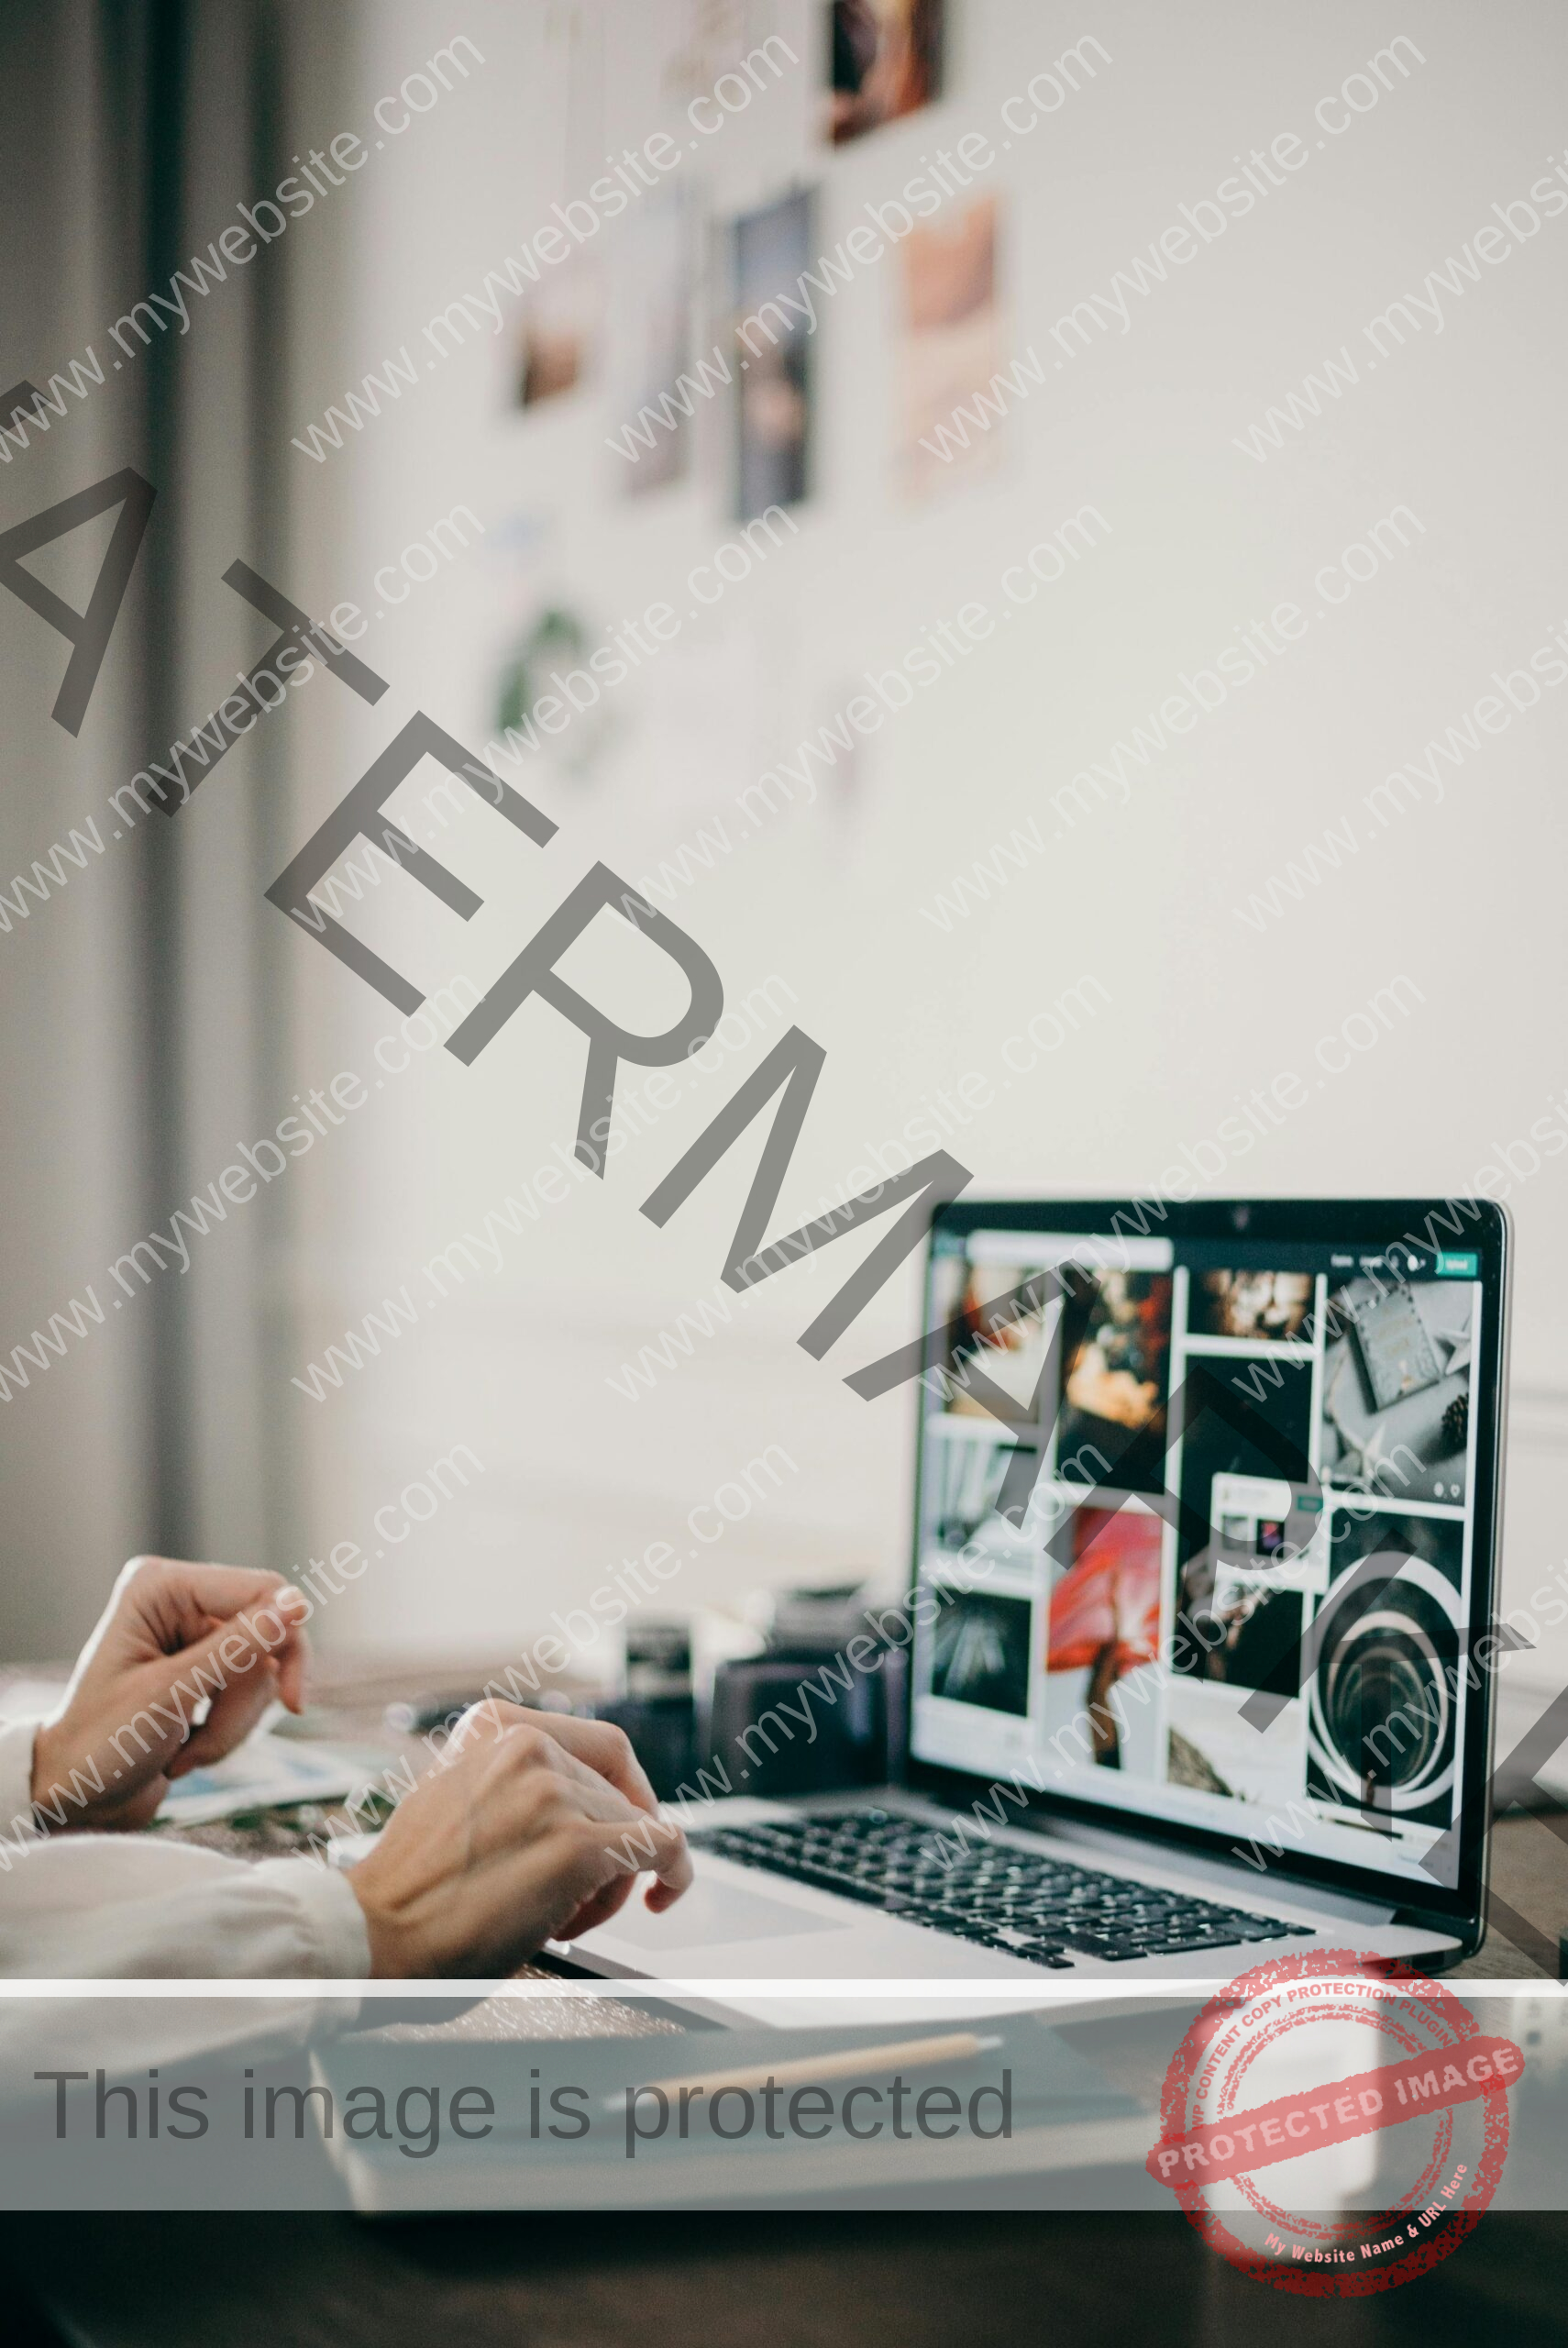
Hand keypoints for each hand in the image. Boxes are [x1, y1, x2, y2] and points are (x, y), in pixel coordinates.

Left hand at [31, 1555, 309, 1832]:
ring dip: (232, 1725)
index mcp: (160, 1588)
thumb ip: (235, 1648)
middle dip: (243, 1702)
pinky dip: (228, 1732)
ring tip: (184, 1755)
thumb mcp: (169, 1694)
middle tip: (208, 1743)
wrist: (75, 1798)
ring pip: (262, 1672)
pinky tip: (185, 1753)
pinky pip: (250, 1694)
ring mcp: (193, 1637)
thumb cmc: (101, 1743)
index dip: (287, 1641)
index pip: (260, 1591)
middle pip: (267, 1636)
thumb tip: (296, 1604)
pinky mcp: (203, 1671)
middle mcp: (179, 1602)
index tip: (294, 1701)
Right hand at [347, 1700, 691, 1978]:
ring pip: (635, 1826)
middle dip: (610, 1847)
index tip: (625, 1820)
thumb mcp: (454, 1798)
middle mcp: (526, 1745)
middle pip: (618, 1792)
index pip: (599, 1746)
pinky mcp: (576, 1846)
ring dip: (614, 1880)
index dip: (625, 1790)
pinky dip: (674, 1873)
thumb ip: (509, 1785)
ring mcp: (553, 1792)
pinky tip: (663, 1895)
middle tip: (580, 1897)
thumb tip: (576, 1801)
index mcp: (493, 1726)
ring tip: (565, 1919)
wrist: (368, 1935)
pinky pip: (661, 1848)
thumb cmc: (405, 1890)